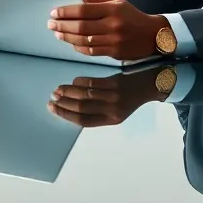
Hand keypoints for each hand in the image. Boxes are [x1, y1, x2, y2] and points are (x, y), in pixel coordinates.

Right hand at [47, 71, 165, 126]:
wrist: (151, 84)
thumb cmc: (130, 97)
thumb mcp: (117, 110)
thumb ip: (98, 110)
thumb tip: (71, 106)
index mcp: (112, 120)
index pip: (83, 121)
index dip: (66, 116)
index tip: (53, 109)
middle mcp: (113, 110)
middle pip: (82, 109)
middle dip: (63, 104)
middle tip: (52, 99)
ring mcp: (114, 97)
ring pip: (85, 95)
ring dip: (68, 92)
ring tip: (58, 90)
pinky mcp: (115, 83)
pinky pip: (92, 82)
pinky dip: (80, 81)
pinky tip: (73, 81)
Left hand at [48, 0, 166, 60]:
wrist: (153, 35)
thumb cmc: (132, 16)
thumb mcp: (117, 2)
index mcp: (113, 9)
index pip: (83, 9)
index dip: (66, 12)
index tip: (54, 12)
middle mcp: (113, 25)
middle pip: (81, 26)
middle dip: (62, 25)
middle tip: (51, 24)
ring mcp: (114, 40)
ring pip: (83, 40)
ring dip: (67, 37)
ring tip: (57, 33)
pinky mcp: (114, 52)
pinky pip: (91, 51)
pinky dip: (78, 47)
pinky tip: (71, 43)